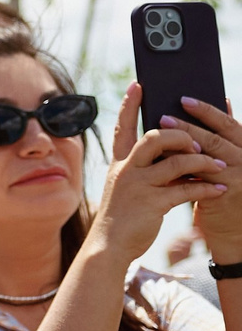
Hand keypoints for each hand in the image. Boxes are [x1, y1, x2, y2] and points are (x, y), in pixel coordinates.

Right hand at [93, 84, 229, 263]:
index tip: (138, 84)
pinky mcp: (152, 203)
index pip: (123, 127)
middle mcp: (126, 169)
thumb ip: (143, 167)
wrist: (108, 246)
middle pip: (155, 136)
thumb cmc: (123, 214)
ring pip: (177, 161)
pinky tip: (218, 188)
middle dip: (181, 134)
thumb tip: (171, 151)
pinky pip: (186, 188)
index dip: (130, 105)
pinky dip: (206, 187)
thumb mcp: (125, 185)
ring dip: (204, 161)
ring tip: (221, 165)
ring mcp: (138, 186)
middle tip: (196, 142)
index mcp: (119, 163)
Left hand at [168, 93, 241, 261]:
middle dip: (187, 127)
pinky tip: (161, 162)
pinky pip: (198, 179)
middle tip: (162, 116)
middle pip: (214, 139)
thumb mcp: (227, 159)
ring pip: (204, 158)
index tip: (184, 98)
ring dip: (179, 147)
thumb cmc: (224, 186)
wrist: (233, 226)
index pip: (227, 123)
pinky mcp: (224, 195)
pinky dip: (179, 169)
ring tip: (157, 136)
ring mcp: (237, 177)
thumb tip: (217, 103)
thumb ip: (222, 136)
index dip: (206, 110)